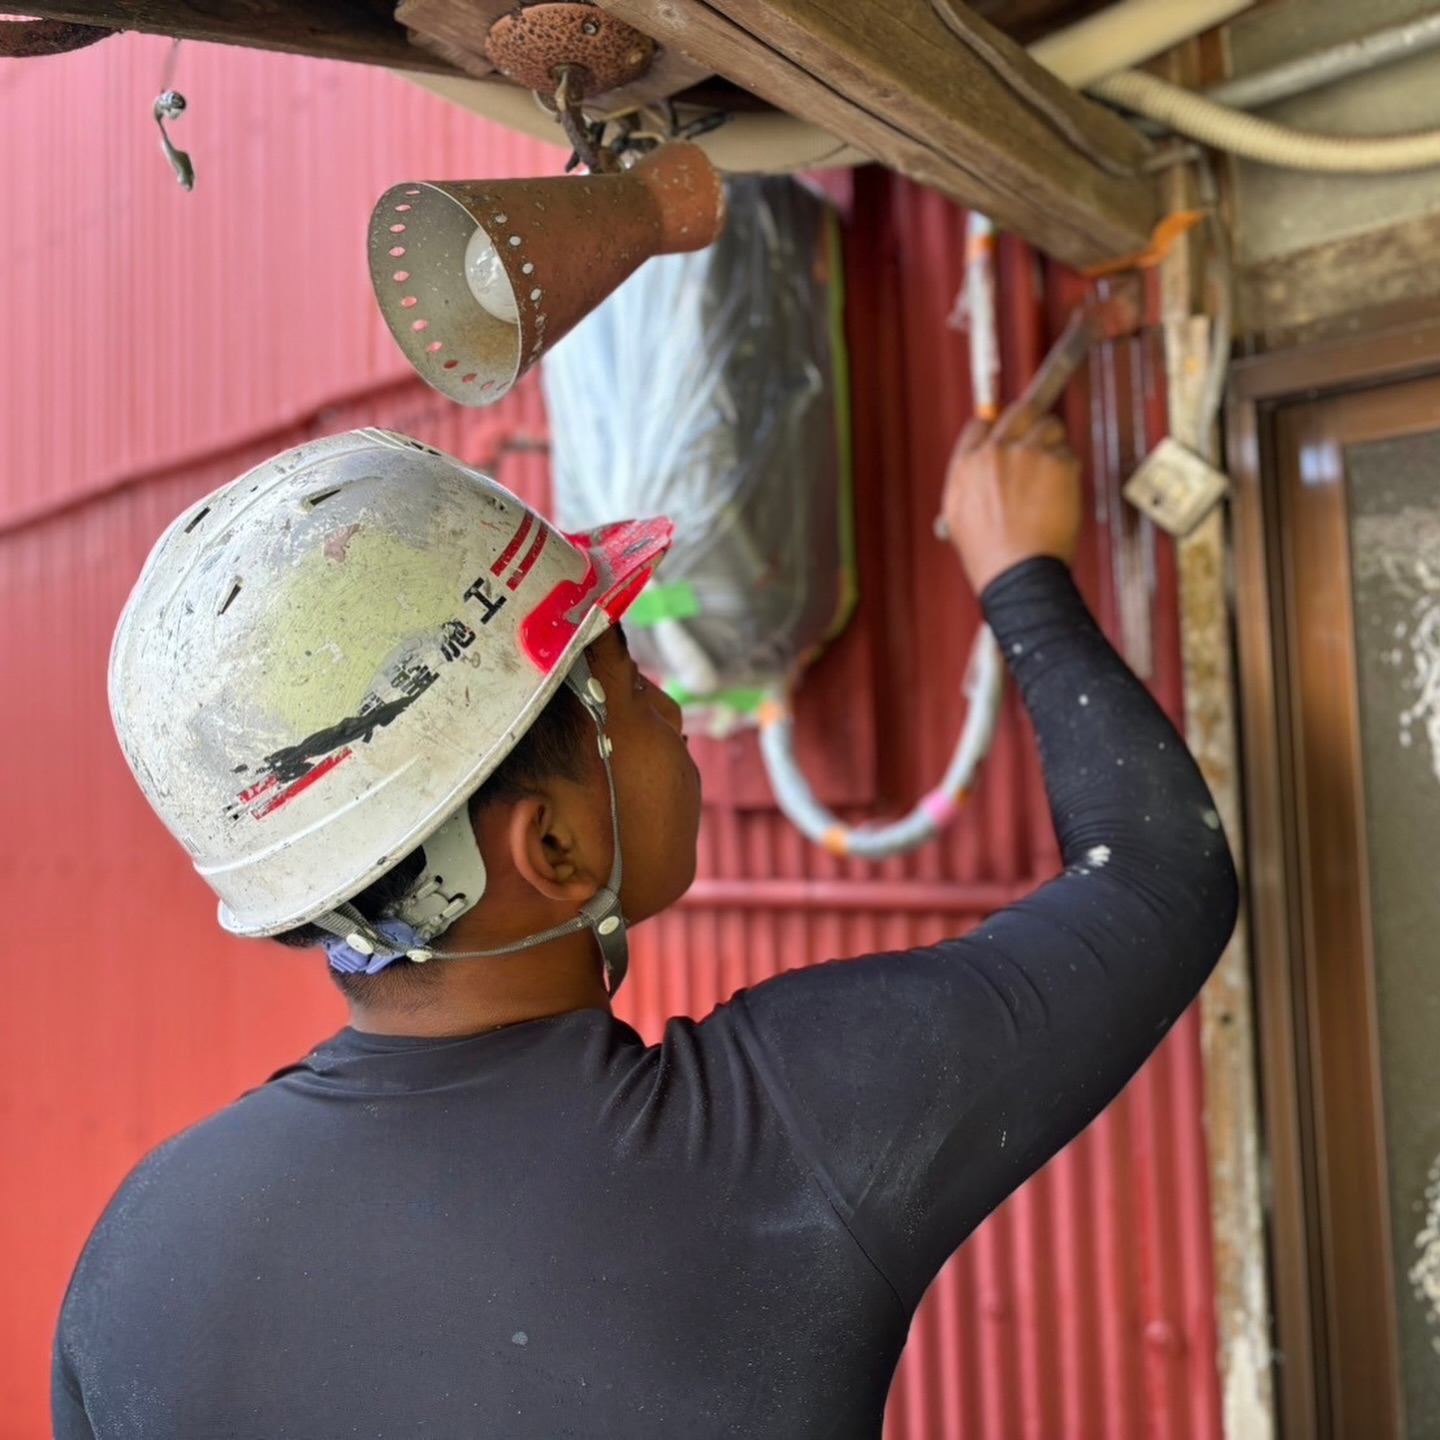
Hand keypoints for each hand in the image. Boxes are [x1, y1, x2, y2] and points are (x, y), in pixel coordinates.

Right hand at [940, 402, 1081, 594]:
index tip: (1009, 436)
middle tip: (1040, 436)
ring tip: (1052, 477)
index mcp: (966, 465)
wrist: (1017, 572)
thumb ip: (970, 482)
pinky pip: (1070, 454)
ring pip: (1050, 427)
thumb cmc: (989, 555)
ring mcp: (1027, 454)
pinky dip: (1069, 472)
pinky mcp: (1058, 463)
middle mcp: (994, 452)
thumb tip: (983, 467)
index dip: (997, 427)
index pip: (981, 424)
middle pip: (1019, 412)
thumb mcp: (958, 516)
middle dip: (1032, 420)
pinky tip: (1060, 496)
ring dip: (1054, 445)